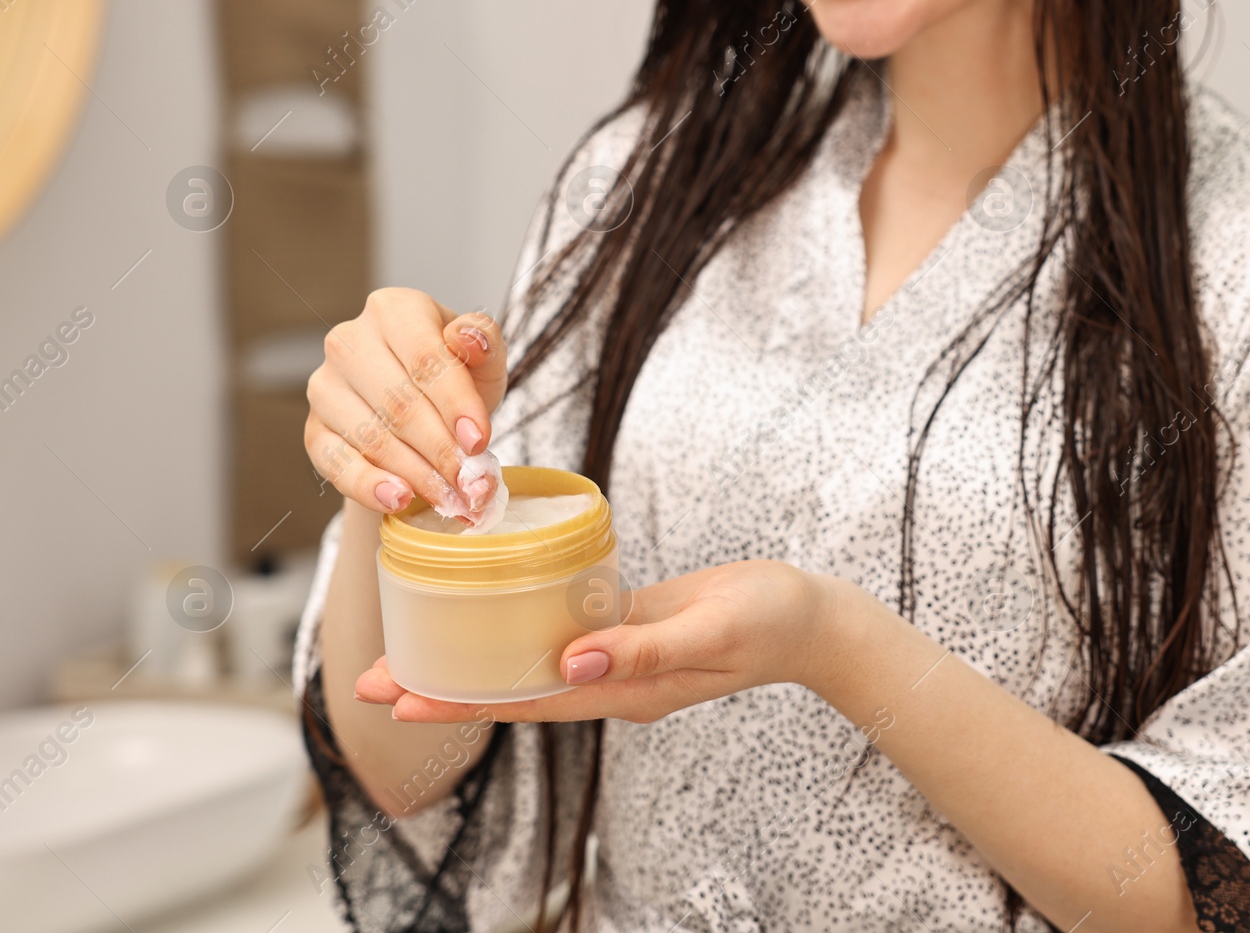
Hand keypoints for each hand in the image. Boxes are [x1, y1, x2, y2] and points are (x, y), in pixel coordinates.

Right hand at [305, 288, 506, 515]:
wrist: (421, 413)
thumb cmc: (455, 380)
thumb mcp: (482, 358)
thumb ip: (484, 343)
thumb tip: (467, 339)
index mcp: (394, 310)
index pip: (425, 359)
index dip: (454, 403)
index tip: (480, 441)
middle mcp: (350, 342)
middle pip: (399, 404)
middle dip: (442, 450)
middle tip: (473, 484)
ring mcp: (325, 386)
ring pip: (371, 437)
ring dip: (416, 475)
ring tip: (452, 500)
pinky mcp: (313, 429)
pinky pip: (337, 463)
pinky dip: (369, 486)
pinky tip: (398, 501)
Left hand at [355, 560, 836, 723]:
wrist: (811, 617)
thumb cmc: (770, 619)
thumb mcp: (712, 630)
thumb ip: (646, 648)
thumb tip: (574, 663)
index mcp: (628, 691)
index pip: (529, 703)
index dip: (464, 703)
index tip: (402, 700)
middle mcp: (612, 682)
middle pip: (514, 691)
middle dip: (445, 688)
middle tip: (373, 680)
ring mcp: (618, 658)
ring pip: (529, 664)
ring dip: (471, 660)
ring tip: (410, 651)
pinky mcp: (627, 627)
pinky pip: (559, 633)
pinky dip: (515, 628)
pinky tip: (485, 611)